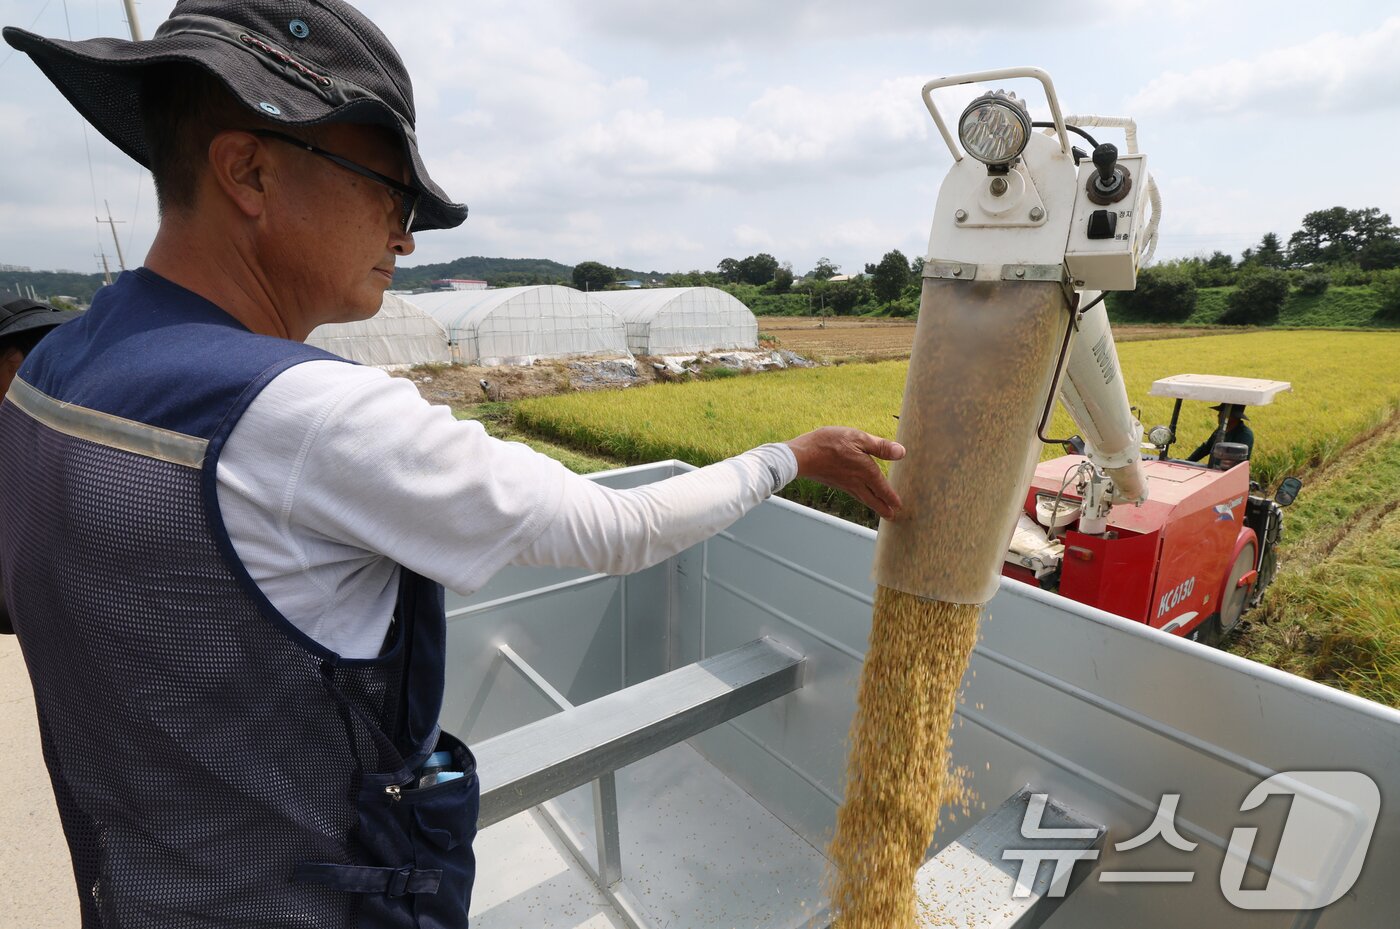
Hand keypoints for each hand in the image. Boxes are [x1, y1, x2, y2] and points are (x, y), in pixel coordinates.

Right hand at [785, 427, 904, 519]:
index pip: (883, 488)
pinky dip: (861, 498)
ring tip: (881, 510)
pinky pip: (853, 494)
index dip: (892, 498)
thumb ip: (879, 446)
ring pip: (863, 498)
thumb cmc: (828, 444)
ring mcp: (844, 484)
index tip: (899, 506)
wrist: (801, 456)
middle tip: (892, 517)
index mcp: (866, 470)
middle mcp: (856, 481)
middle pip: (874, 499)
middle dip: (884, 508)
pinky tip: (859, 494)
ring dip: (874, 505)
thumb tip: (901, 452)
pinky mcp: (835, 483)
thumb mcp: (857, 437)